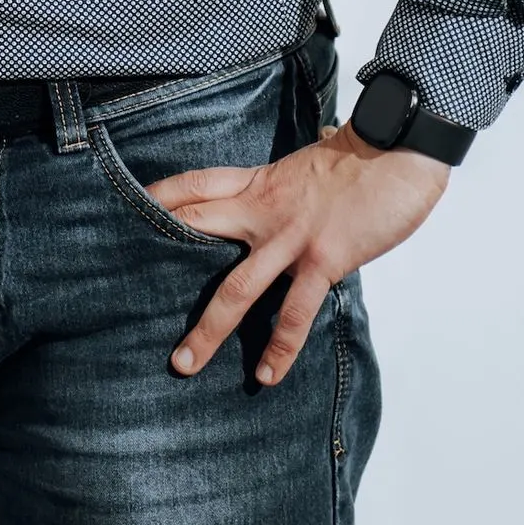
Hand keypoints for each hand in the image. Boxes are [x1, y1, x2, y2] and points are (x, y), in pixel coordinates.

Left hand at [146, 125, 448, 384]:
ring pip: (236, 289)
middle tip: (123, 296)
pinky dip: (279, 347)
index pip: (195, 185)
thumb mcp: (315, 160)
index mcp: (259, 183)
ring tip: (184, 365)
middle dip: (159, 262)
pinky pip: (294, 312)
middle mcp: (263, 210)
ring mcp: (290, 238)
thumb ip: (298, 177)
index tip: (130, 209)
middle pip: (196, 231)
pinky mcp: (323, 260)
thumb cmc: (365, 155)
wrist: (400, 148)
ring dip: (208, 330)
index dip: (161, 196)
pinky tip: (265, 376)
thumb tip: (312, 158)